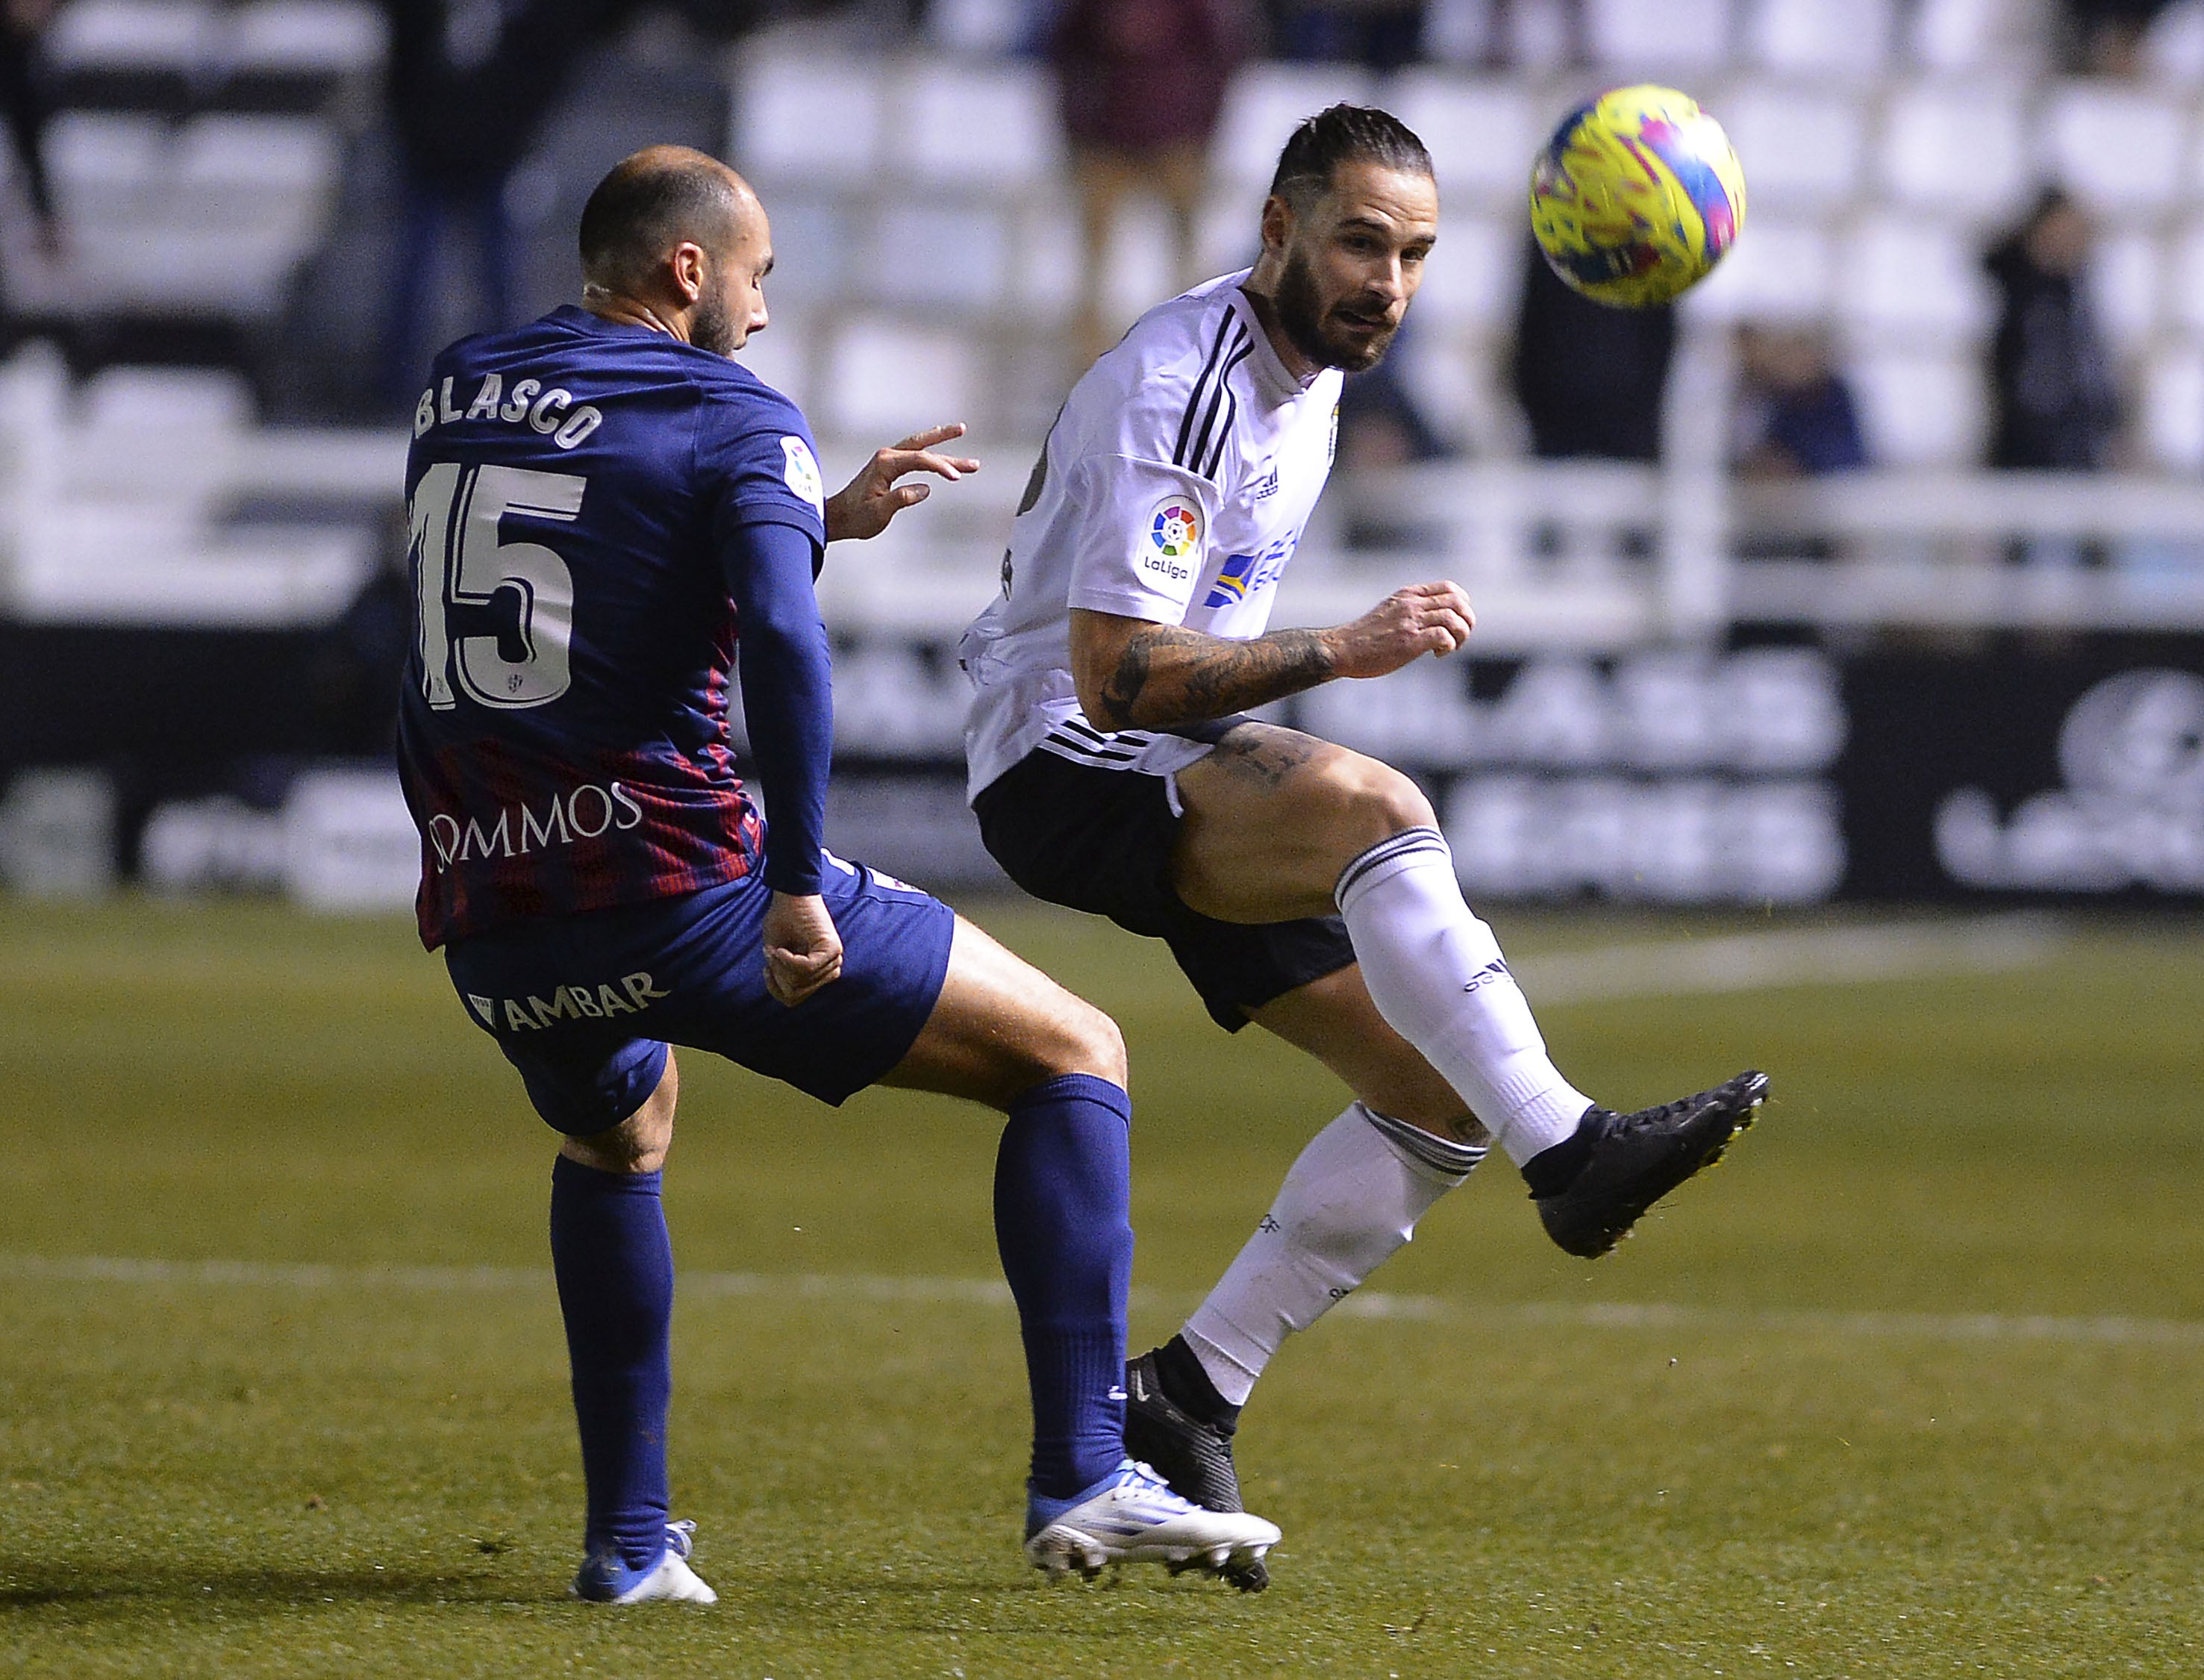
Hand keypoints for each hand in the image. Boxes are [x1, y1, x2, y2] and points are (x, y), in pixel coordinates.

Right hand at [762, 891, 843, 1005]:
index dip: (775, 989)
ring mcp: (832, 959)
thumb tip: (790, 995)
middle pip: (797, 993)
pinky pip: (805, 969)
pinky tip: (782, 950)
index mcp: (817, 971)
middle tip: (770, 955)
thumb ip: (785, 977)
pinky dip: (788, 961)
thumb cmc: (782, 921)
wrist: (789, 894)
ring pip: (800, 983)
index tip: (766, 970)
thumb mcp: (777, 956)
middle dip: (777, 977)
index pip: (796, 997)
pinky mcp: (832, 949)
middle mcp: (828, 967)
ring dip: (780, 967)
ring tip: (775, 948)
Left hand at [822, 422, 979, 541]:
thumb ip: (901, 499)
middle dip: (944, 436)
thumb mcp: (878, 513)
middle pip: (921, 443)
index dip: (941, 466)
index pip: (920, 459)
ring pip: (919, 447)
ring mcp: (887, 459)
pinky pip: (913, 454)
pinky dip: (929, 451)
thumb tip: (925, 488)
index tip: (958, 477)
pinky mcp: (888, 466)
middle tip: (963, 427)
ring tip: (961, 433)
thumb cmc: (857, 517)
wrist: (839, 517)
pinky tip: (939, 451)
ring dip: (940, 443)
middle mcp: (887, 456)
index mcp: (885, 465)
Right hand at [1322, 581, 1474, 679]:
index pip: (1449, 588)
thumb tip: (1434, 620)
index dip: (1463, 604)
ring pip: (1453, 618)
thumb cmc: (1364, 637)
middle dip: (1467, 621)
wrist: (1341, 649)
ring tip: (1450, 647)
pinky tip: (1437, 654)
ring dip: (1461, 635)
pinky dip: (1448, 646)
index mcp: (1408, 595)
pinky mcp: (1408, 642)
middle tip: (1460, 637)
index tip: (1458, 620)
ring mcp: (1410, 622)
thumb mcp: (1389, 612)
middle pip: (1457, 602)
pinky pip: (1443, 636)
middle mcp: (1411, 605)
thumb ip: (1411, 610)